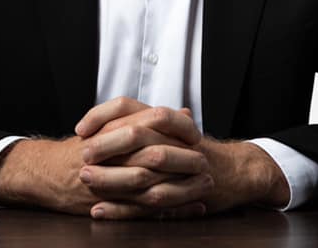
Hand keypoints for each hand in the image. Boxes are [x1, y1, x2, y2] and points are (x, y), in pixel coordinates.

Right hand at [0, 98, 208, 217]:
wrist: (45, 172)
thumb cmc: (82, 148)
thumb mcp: (111, 125)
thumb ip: (148, 118)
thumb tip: (185, 112)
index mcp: (113, 129)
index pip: (151, 123)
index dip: (177, 129)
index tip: (197, 135)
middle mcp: (111, 154)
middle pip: (155, 154)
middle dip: (184, 160)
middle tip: (206, 161)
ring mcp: (109, 181)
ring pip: (152, 184)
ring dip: (182, 186)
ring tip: (206, 185)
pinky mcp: (108, 205)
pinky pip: (145, 210)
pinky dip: (171, 210)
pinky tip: (192, 208)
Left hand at [77, 98, 290, 217]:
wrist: (236, 171)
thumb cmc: (196, 150)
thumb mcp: (170, 130)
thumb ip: (141, 125)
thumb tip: (102, 123)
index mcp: (165, 120)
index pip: (128, 106)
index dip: (102, 115)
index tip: (80, 128)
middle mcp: (172, 139)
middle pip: (136, 135)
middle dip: (105, 146)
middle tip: (81, 154)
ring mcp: (181, 167)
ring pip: (142, 171)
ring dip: (110, 178)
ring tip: (85, 181)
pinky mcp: (183, 195)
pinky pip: (149, 204)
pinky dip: (122, 209)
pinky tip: (100, 211)